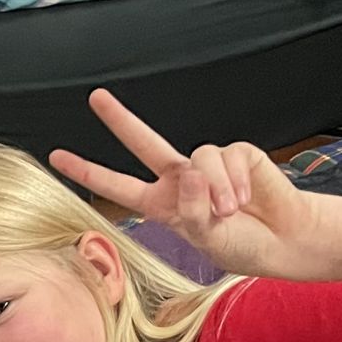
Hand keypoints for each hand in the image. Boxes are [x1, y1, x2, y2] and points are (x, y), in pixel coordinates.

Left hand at [50, 89, 326, 280]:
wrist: (283, 238)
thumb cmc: (241, 243)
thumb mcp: (206, 238)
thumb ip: (192, 210)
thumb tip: (191, 171)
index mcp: (161, 203)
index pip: (118, 185)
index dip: (88, 172)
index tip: (57, 157)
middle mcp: (180, 178)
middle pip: (144, 142)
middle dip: (120, 120)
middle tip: (95, 98)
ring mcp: (208, 164)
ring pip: (200, 160)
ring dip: (216, 190)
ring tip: (230, 211)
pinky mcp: (237, 153)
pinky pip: (228, 158)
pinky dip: (236, 182)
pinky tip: (247, 197)